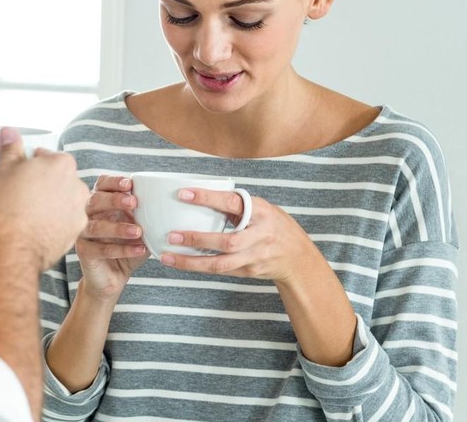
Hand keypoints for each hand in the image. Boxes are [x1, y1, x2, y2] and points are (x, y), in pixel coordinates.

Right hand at [0, 128, 88, 270]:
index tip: (22, 174)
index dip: (33, 165)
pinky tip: (35, 228)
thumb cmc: (7, 209)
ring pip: (63, 202)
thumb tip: (10, 133)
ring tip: (28, 214)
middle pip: (59, 179)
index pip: (49, 157)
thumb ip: (10, 149)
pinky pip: (64, 222)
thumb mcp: (2, 170)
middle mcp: (77, 186)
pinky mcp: (76, 233)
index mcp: (62, 164)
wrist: (12, 247)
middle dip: (44, 185)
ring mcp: (79, 211)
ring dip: (51, 204)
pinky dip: (54, 224)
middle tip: (23, 194)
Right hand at [75, 175, 148, 299]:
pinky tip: (139, 249)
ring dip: (119, 228)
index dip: (113, 182)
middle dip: (114, 199)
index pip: (101, 184)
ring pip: (96, 226)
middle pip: (95, 201)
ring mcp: (83, 234)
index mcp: (101, 203)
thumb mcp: (139, 227)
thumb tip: (164, 203)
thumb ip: (145, 214)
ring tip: (139, 231)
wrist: (114, 276)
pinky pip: (101, 249)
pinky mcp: (84, 252)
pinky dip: (122, 249)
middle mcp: (88, 215)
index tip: (130, 183)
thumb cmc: (127, 246)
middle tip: (134, 202)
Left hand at [157, 188, 315, 282]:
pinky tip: (181, 263)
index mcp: (261, 212)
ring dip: (191, 262)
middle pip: (227, 241)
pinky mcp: (249, 272)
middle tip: (172, 235)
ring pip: (221, 264)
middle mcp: (260, 235)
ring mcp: (255, 257)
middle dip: (197, 239)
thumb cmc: (274, 225)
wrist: (298, 257)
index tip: (183, 194)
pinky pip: (221, 271)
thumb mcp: (262, 208)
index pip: (232, 202)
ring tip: (168, 256)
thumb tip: (201, 197)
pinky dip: (199, 267)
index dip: (207, 198)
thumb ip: (238, 206)